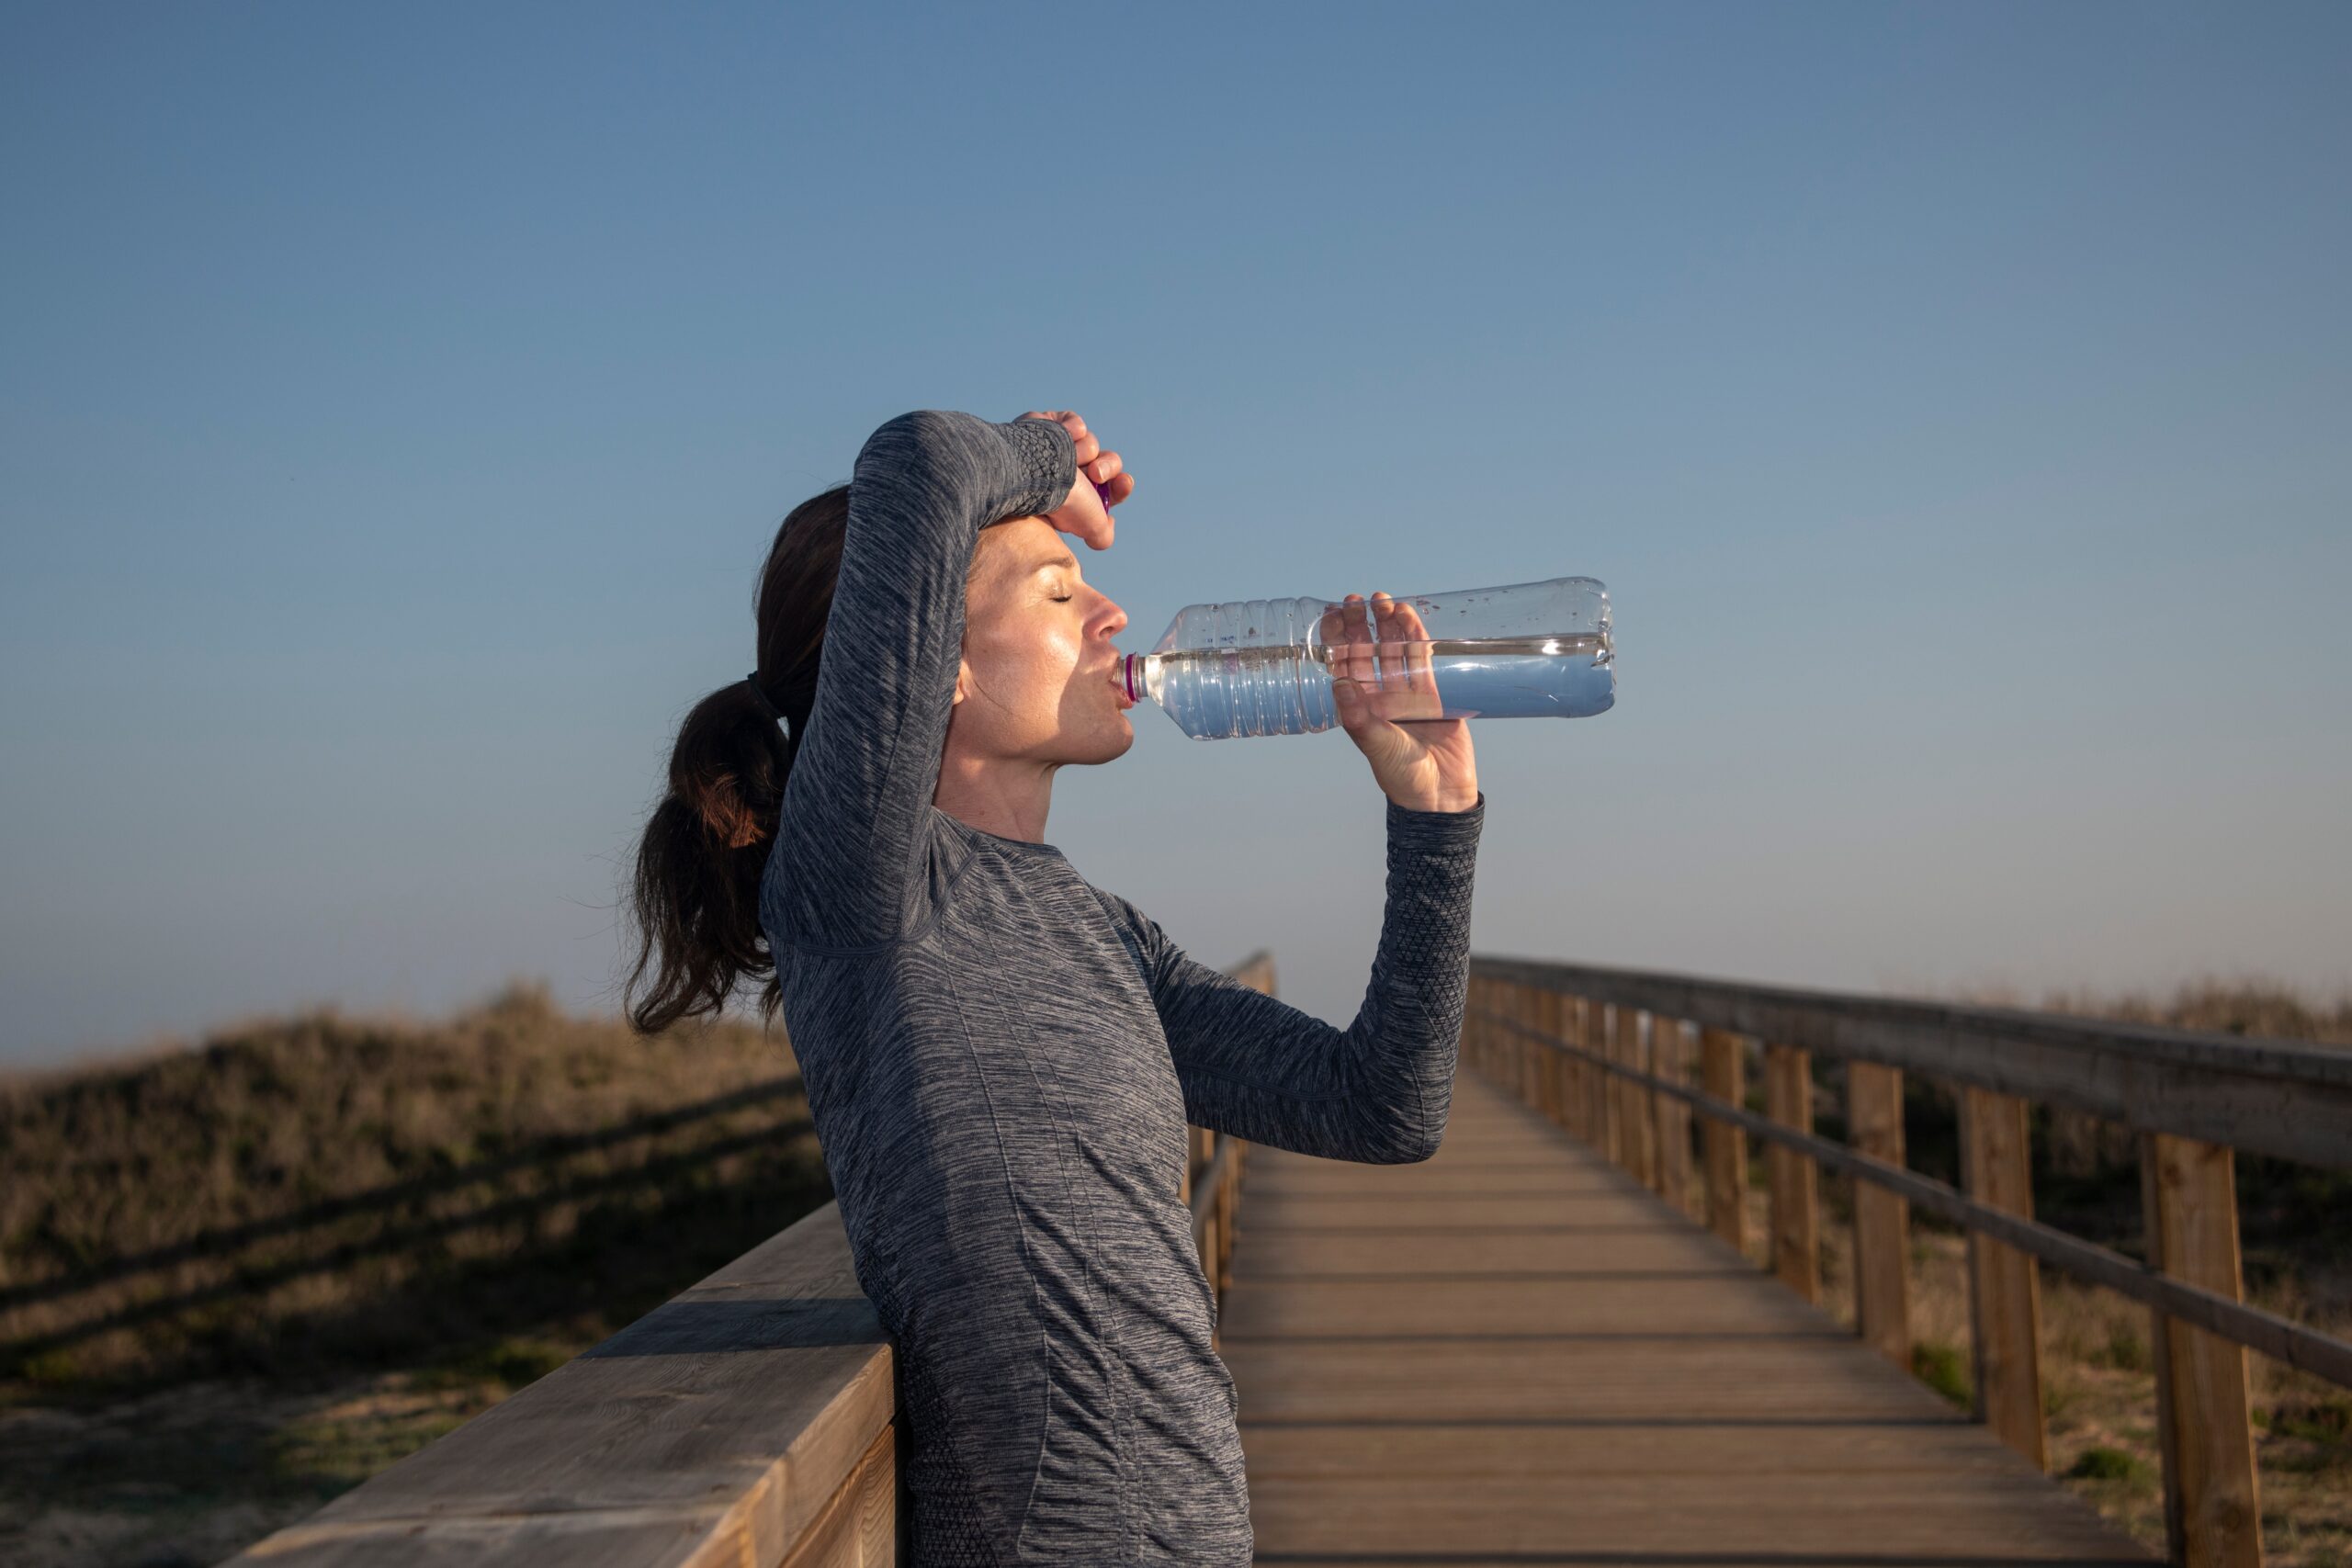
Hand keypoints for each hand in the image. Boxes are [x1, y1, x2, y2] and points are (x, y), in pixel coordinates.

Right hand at [1014, 409, 1133, 550]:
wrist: (1038, 475)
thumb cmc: (1063, 503)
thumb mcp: (1089, 527)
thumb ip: (1102, 537)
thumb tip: (1108, 523)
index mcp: (1080, 496)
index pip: (1111, 488)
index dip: (1122, 485)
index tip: (1123, 482)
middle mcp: (1071, 473)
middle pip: (1108, 461)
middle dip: (1106, 467)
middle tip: (1094, 475)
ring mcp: (1062, 449)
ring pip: (1092, 443)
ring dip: (1083, 451)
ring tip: (1066, 459)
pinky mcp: (1052, 427)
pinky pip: (1077, 423)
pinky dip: (1073, 427)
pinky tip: (1064, 436)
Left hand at [1326, 591, 1479, 813]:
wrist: (1441, 793)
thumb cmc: (1402, 775)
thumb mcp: (1377, 746)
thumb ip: (1360, 718)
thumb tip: (1339, 683)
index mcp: (1359, 708)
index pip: (1342, 666)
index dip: (1336, 640)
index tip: (1333, 615)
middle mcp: (1379, 697)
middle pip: (1367, 653)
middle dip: (1361, 626)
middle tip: (1357, 600)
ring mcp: (1406, 694)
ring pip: (1394, 651)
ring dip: (1387, 626)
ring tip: (1383, 600)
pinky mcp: (1433, 694)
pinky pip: (1421, 660)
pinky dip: (1415, 637)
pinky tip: (1408, 616)